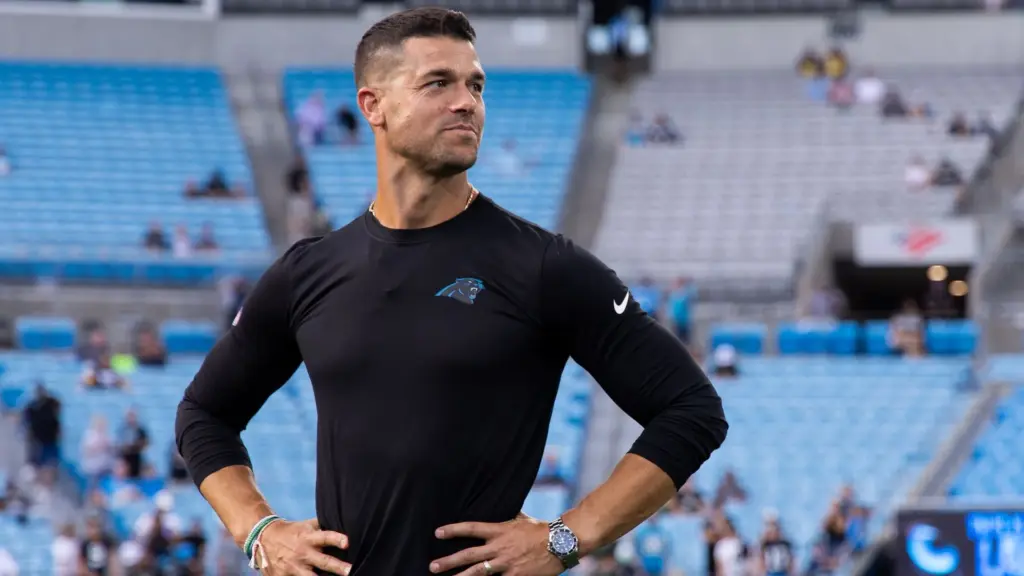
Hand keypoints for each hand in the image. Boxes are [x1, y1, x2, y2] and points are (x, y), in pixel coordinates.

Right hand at [256, 518, 350, 575]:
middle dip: (338, 567)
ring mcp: (293, 567)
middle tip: (350, 571)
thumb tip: (342, 522)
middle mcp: (302, 553)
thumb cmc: (291, 531)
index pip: (325, 537)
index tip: (347, 542)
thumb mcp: (306, 525)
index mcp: (308, 537)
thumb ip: (322, 527)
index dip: (336, 539)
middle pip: (323, 561)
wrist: (263, 537)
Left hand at [430, 516, 563, 575]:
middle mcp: (500, 547)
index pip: (471, 528)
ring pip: (479, 572)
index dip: (453, 530)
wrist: (561, 542)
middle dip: (449, 561)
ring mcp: (507, 564)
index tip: (437, 533)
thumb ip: (508, 517)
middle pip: (469, 555)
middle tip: (432, 566)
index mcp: (500, 531)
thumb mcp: (521, 519)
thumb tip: (502, 505)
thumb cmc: (541, 529)